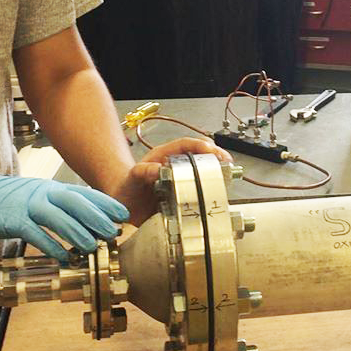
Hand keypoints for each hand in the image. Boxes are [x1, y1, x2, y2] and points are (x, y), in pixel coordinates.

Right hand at [0, 168, 128, 261]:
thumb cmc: (8, 200)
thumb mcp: (37, 197)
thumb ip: (57, 207)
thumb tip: (84, 221)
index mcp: (51, 188)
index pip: (84, 193)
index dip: (105, 203)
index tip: (123, 214)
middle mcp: (43, 193)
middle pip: (75, 202)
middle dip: (97, 216)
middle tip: (113, 232)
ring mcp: (28, 205)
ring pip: (58, 217)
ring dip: (77, 232)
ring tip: (92, 247)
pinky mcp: (13, 219)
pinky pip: (35, 233)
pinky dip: (50, 245)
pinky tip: (62, 257)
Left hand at [114, 137, 233, 225]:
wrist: (123, 207)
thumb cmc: (127, 187)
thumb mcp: (133, 178)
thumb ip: (143, 172)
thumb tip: (157, 169)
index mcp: (164, 156)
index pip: (186, 144)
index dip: (200, 145)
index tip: (211, 150)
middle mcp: (175, 165)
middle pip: (199, 153)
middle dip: (215, 155)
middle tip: (226, 162)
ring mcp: (180, 179)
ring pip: (202, 169)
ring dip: (216, 170)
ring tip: (227, 175)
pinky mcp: (183, 195)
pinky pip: (199, 189)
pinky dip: (211, 189)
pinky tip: (218, 193)